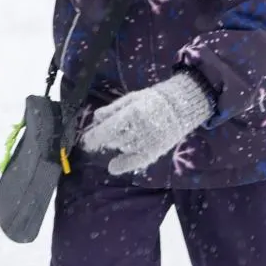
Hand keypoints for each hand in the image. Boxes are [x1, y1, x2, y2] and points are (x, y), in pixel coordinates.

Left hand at [80, 72, 214, 174]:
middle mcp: (138, 130)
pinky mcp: (154, 151)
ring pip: (122, 147)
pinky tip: (113, 166)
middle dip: (104, 138)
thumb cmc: (153, 99)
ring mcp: (147, 142)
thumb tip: (96, 117)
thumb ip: (113, 109)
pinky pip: (135, 161)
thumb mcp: (132, 98)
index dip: (93, 137)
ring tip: (119, 136)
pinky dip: (123, 165)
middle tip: (102, 135)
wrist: (181, 106)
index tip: (85, 141)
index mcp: (132, 114)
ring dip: (116, 144)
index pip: (107, 130)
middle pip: (113, 139)